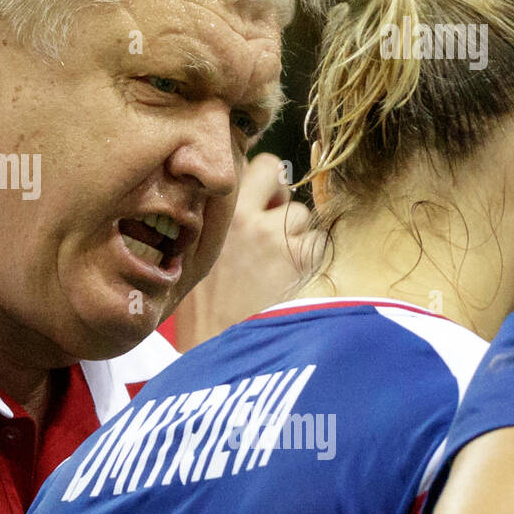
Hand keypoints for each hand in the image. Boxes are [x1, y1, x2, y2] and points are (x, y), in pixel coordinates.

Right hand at [171, 153, 323, 350]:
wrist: (216, 348)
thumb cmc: (202, 308)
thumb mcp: (195, 253)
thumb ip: (217, 220)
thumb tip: (247, 196)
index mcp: (216, 214)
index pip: (251, 164)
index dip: (258, 181)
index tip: (256, 200)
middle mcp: (246, 218)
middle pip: (277, 175)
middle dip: (278, 196)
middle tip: (269, 226)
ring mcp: (275, 237)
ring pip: (301, 215)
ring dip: (295, 234)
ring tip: (275, 265)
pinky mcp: (300, 261)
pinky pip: (319, 242)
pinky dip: (310, 258)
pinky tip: (290, 278)